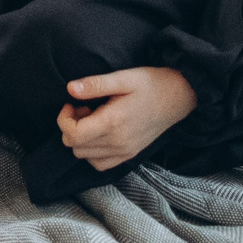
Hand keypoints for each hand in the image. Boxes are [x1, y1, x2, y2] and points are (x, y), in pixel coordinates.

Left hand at [56, 66, 198, 170]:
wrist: (179, 97)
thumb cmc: (152, 84)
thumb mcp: (124, 78)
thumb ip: (96, 84)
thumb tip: (70, 89)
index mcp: (113, 123)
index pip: (72, 135)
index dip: (63, 119)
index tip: (71, 104)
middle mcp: (118, 143)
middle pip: (76, 147)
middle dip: (71, 127)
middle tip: (84, 108)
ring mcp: (125, 152)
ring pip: (86, 157)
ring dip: (82, 140)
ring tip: (93, 119)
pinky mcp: (130, 154)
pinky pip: (101, 164)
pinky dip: (93, 152)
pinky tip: (99, 133)